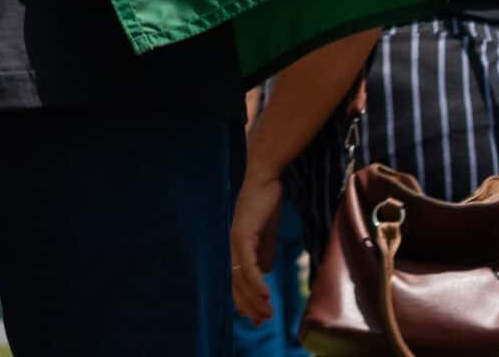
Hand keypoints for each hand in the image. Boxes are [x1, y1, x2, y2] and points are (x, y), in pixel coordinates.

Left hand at [230, 167, 284, 319]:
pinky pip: (248, 264)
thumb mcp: (267, 232)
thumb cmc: (267, 201)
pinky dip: (256, 282)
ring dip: (254, 299)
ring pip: (240, 278)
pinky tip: (265, 295)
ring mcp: (235, 240)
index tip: (255, 318)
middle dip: (248, 305)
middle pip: (235, 284)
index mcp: (236, 246)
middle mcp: (231, 245)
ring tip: (266, 314)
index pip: (235, 280)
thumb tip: (266, 273)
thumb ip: (265, 252)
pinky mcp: (243, 234)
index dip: (243, 300)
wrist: (266, 176)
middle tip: (262, 322)